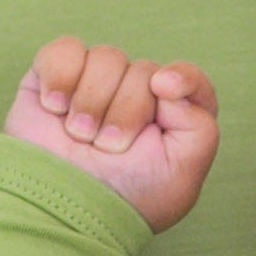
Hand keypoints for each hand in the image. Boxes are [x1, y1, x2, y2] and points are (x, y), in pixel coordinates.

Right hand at [2, 39, 219, 232]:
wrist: (63, 205)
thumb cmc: (125, 196)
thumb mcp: (182, 174)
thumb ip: (199, 124)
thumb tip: (166, 81)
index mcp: (173, 121)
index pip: (191, 80)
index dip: (182, 78)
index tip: (163, 89)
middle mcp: (137, 99)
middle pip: (144, 71)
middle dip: (126, 112)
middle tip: (110, 149)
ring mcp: (97, 86)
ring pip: (106, 58)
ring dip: (92, 103)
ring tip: (81, 137)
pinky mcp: (57, 78)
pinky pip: (66, 50)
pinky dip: (60, 78)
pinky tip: (55, 108)